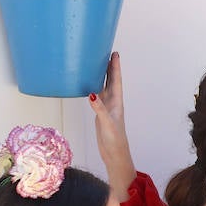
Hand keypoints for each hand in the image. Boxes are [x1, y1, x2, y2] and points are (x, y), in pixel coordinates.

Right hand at [88, 51, 135, 200]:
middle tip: (106, 52)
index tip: (114, 53)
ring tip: (98, 63)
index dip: (115, 67)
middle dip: (109, 67)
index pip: (116, 80)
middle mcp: (113, 103)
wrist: (114, 154)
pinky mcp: (101, 114)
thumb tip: (92, 95)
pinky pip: (98, 96)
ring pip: (104, 87)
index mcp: (117, 103)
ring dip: (102, 75)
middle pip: (111, 81)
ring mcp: (107, 108)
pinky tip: (89, 85)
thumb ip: (100, 109)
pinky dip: (94, 88)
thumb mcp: (107, 124)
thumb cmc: (114, 140)